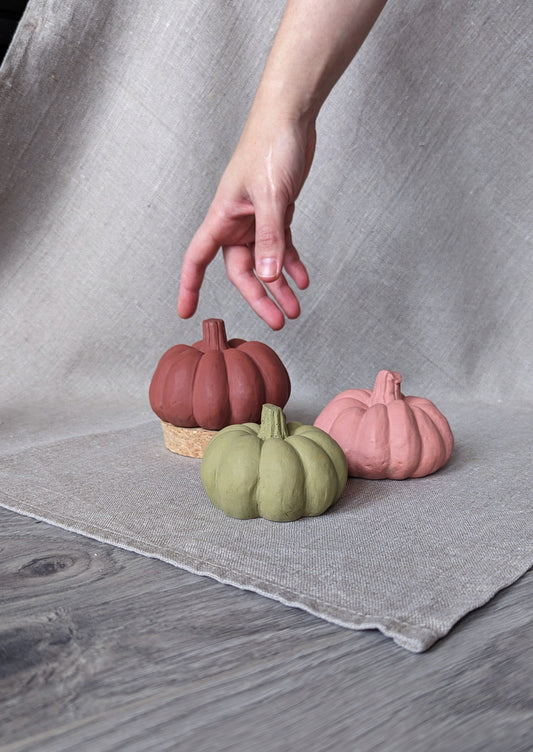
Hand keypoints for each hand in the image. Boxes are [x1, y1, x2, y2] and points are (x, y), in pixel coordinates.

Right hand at [178, 111, 314, 329]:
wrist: (291, 115)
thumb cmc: (271, 146)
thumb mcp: (272, 196)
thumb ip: (270, 239)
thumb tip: (267, 277)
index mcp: (222, 216)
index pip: (197, 258)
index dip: (189, 286)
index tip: (186, 312)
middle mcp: (236, 221)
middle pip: (241, 270)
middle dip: (259, 297)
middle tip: (278, 320)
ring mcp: (256, 218)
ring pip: (264, 262)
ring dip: (280, 286)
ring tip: (295, 308)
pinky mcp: (276, 212)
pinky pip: (281, 247)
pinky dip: (292, 263)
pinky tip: (303, 279)